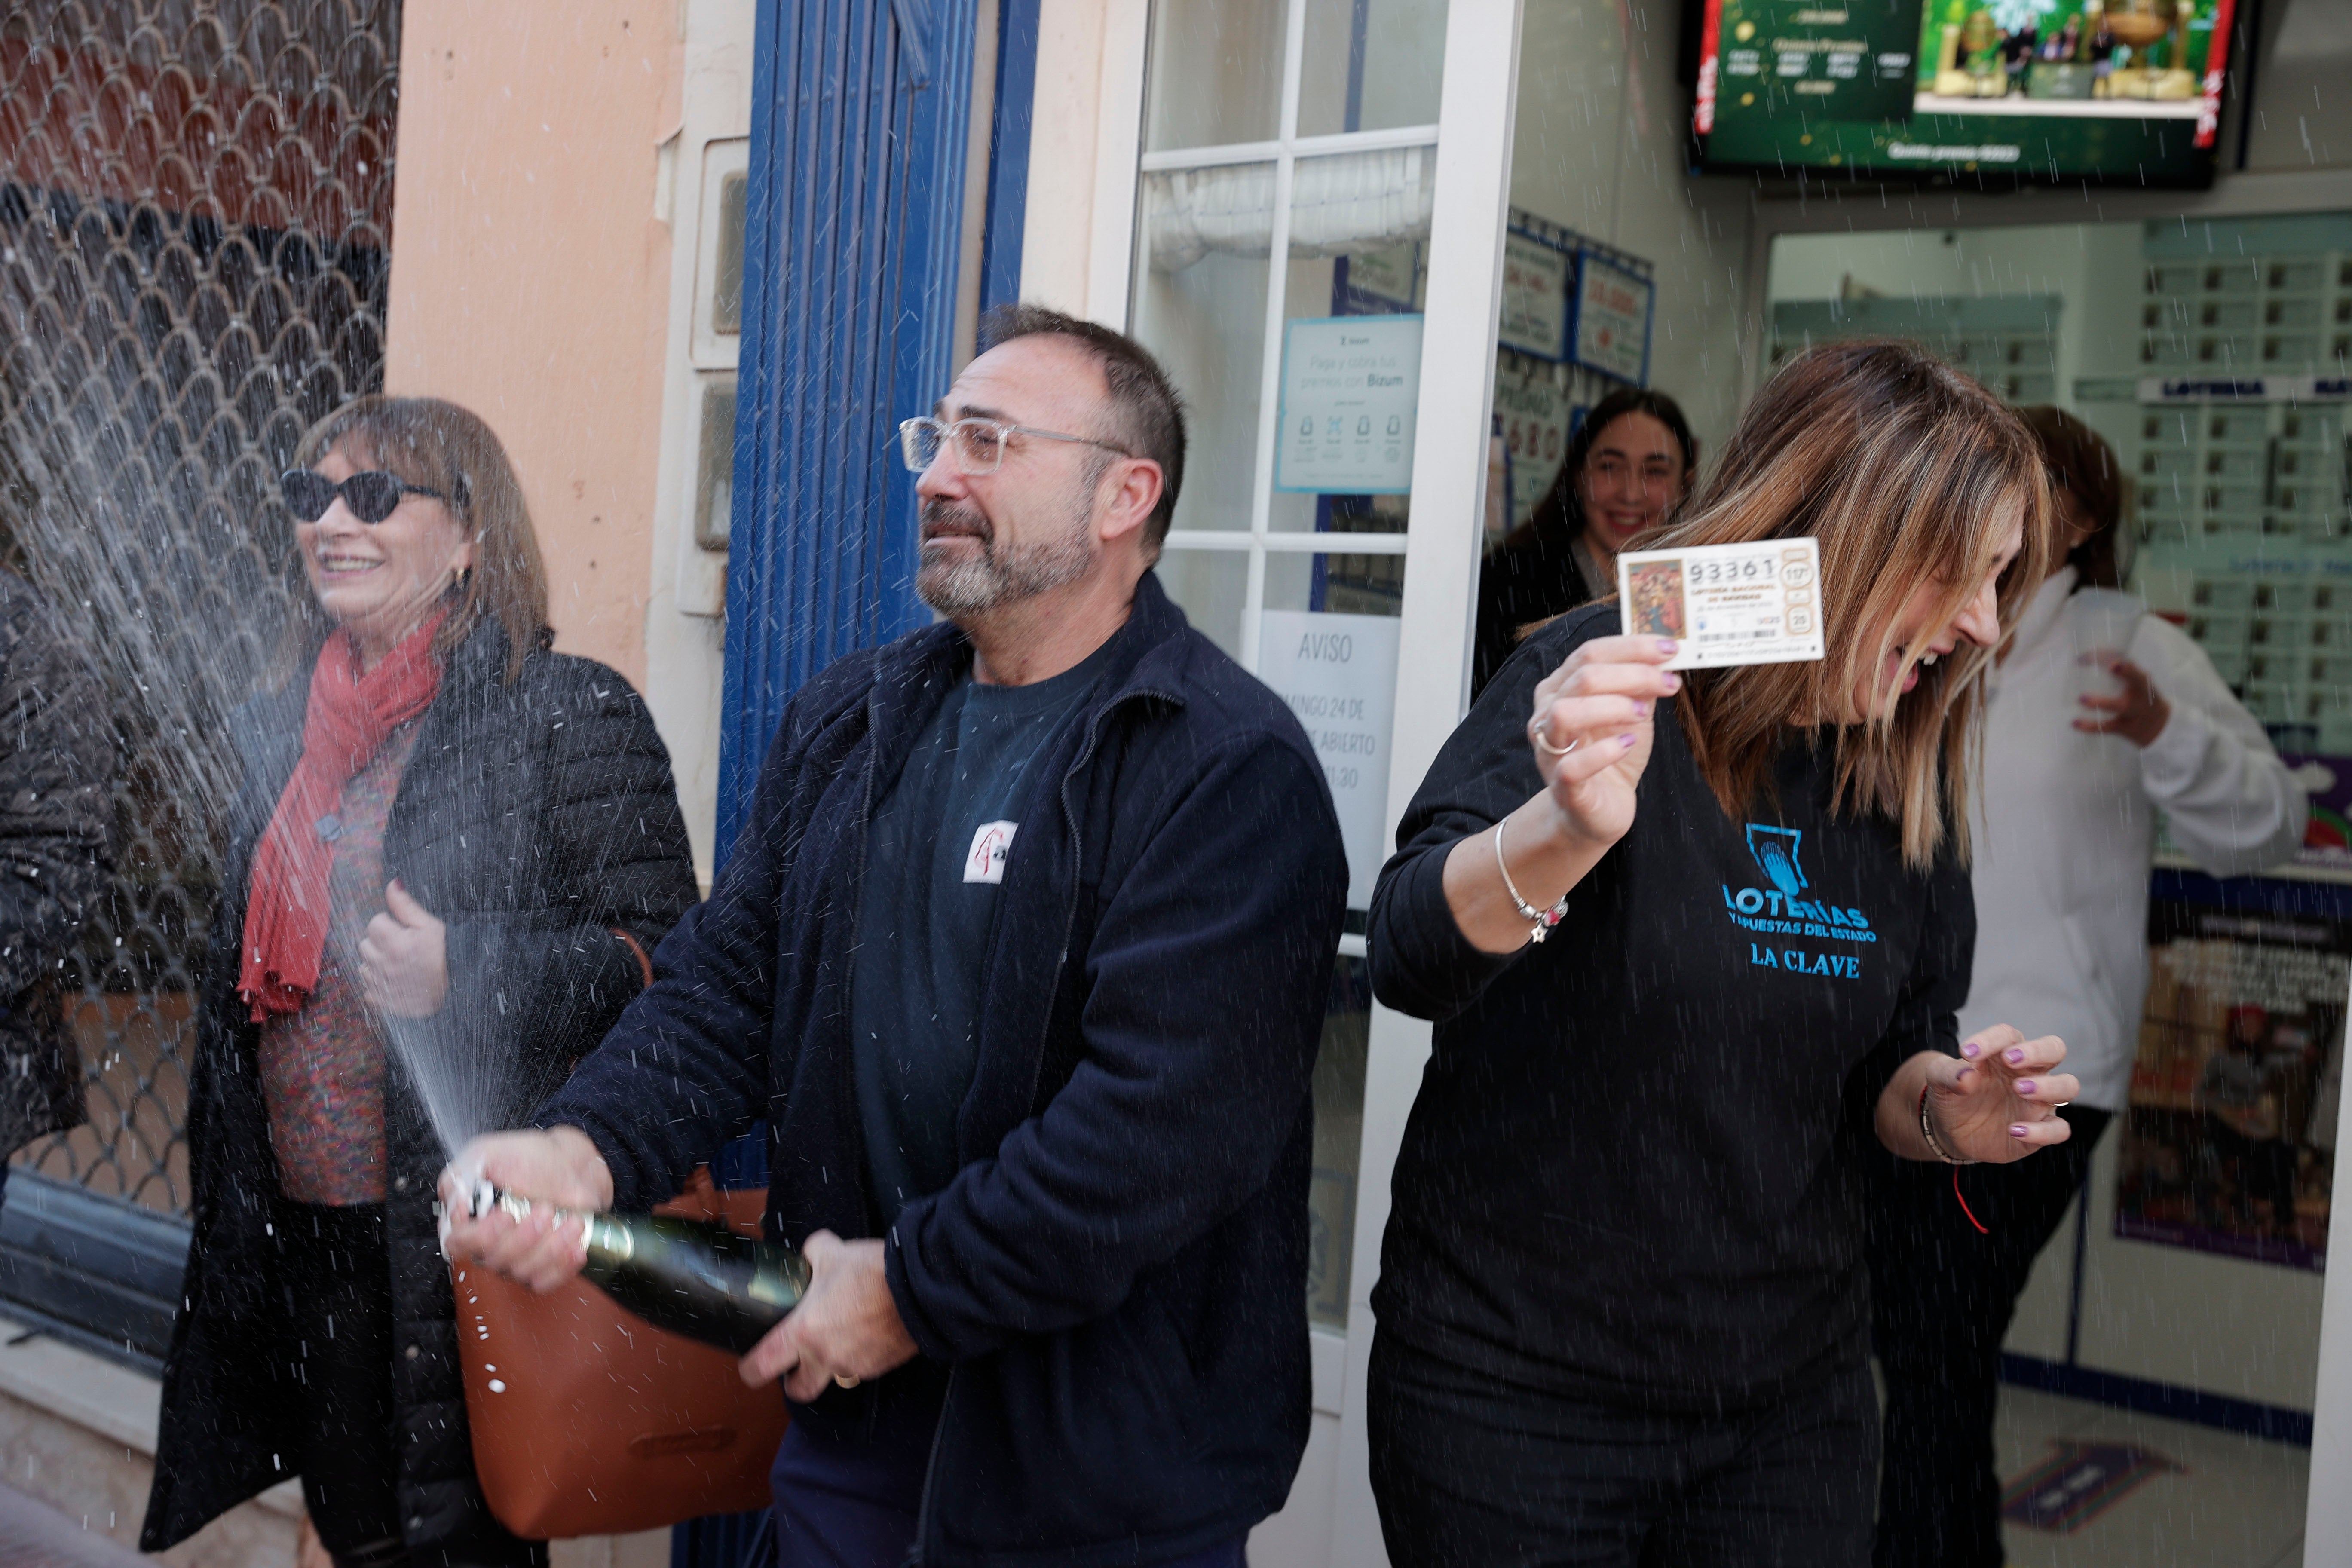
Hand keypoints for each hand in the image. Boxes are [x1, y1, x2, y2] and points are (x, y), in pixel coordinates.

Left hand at [360, 880, 447, 1016]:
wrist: (454, 996)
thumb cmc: (445, 957)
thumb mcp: (431, 927)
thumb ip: (406, 905)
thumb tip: (392, 884)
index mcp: (395, 943)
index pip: (375, 922)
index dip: (390, 924)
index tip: (404, 932)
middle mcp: (383, 964)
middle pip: (365, 944)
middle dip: (380, 943)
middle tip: (402, 949)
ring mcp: (379, 984)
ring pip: (364, 966)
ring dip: (377, 964)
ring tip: (399, 966)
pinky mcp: (378, 1000)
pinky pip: (367, 988)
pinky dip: (378, 985)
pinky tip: (396, 982)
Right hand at [438, 1126, 614, 1290]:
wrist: (569, 1165)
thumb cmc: (528, 1158)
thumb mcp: (486, 1154)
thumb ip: (463, 1175)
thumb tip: (455, 1202)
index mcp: (469, 1220)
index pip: (458, 1243)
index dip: (477, 1236)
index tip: (503, 1214)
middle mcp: (489, 1245)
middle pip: (494, 1259)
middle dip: (523, 1236)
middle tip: (545, 1209)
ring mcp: (515, 1259)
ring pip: (522, 1270)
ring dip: (550, 1248)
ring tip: (571, 1221)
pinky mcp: (540, 1267)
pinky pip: (545, 1280)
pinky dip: (562, 1266)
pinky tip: (577, 1246)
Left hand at [737, 1231, 918, 1399]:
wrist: (919, 1288)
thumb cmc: (873, 1273)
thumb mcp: (833, 1252)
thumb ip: (813, 1254)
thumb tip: (810, 1256)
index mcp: (804, 1332)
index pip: (762, 1365)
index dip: (750, 1370)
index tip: (750, 1366)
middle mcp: (826, 1356)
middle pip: (799, 1390)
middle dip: (793, 1382)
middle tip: (795, 1364)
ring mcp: (855, 1364)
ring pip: (835, 1376)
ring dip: (832, 1363)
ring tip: (842, 1334)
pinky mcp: (880, 1365)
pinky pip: (863, 1366)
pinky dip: (861, 1353)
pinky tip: (869, 1330)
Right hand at [1526, 635, 1681, 849]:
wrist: (1598, 810)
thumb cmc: (1612, 756)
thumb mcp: (1632, 713)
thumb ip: (1641, 685)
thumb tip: (1664, 656)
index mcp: (1561, 688)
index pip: (1590, 652)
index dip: (1632, 646)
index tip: (1670, 649)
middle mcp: (1547, 714)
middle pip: (1582, 676)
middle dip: (1633, 673)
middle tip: (1669, 682)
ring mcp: (1550, 750)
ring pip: (1566, 713)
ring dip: (1612, 706)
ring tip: (1641, 714)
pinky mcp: (1562, 786)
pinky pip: (1573, 765)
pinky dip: (1605, 751)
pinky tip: (1628, 744)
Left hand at [1926, 1025, 2079, 1163]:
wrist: (1951, 1128)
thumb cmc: (1952, 1093)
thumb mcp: (1940, 1079)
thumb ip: (1948, 1073)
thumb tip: (1967, 1073)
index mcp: (2005, 1052)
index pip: (2009, 1035)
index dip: (1991, 1039)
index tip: (1966, 1053)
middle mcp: (2029, 1072)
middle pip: (2054, 1049)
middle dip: (2038, 1051)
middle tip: (2011, 1060)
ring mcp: (2039, 1101)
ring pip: (2067, 1085)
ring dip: (2048, 1086)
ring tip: (2020, 1090)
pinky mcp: (2041, 1128)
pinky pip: (2059, 1129)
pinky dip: (2042, 1131)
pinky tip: (2015, 1130)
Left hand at [2074, 657, 2170, 746]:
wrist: (2158, 725)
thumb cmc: (2138, 697)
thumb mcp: (2135, 682)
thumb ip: (2117, 670)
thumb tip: (2080, 658)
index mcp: (2143, 681)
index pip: (2136, 667)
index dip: (2125, 664)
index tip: (2113, 659)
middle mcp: (2142, 695)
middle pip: (2138, 682)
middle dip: (2128, 672)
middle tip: (2114, 665)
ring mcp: (2134, 712)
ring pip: (2119, 706)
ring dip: (2100, 701)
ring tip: (2081, 698)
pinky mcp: (2125, 728)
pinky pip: (2107, 727)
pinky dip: (2090, 726)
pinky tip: (2075, 723)